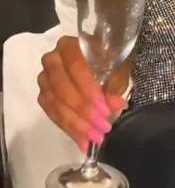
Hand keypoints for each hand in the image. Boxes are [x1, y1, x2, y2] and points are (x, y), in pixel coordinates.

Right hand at [37, 36, 127, 153]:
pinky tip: (83, 142)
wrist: (98, 62)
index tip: (105, 109)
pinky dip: (70, 130)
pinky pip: (53, 115)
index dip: (89, 90)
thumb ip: (114, 87)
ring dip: (77, 125)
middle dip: (84, 112)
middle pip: (63, 89)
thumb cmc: (109, 61)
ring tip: (96, 138)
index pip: (76, 68)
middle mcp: (52, 60)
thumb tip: (115, 105)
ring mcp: (45, 79)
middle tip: (103, 128)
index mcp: (70, 46)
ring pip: (56, 105)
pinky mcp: (43, 96)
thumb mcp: (117, 70)